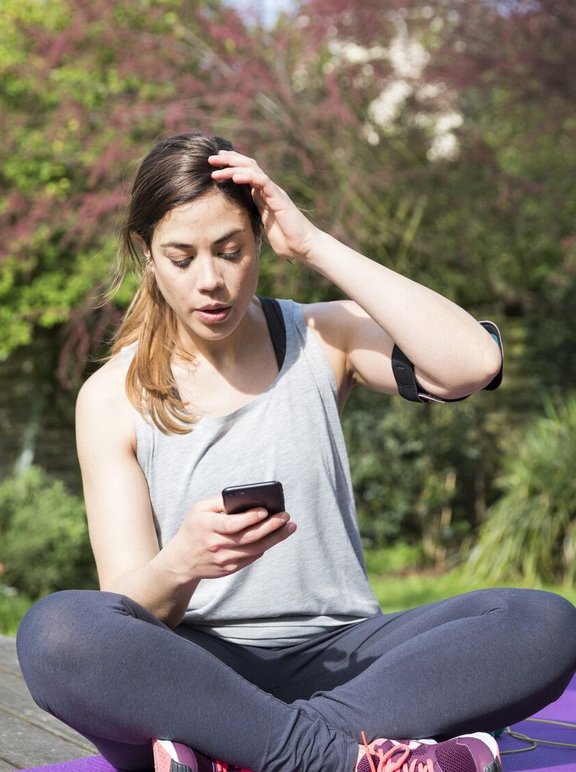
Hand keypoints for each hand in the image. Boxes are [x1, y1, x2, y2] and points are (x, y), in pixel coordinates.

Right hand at [167, 495, 296, 581]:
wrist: (182, 561)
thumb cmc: (194, 529)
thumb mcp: (199, 509)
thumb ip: (220, 502)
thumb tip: (246, 497)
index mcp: (207, 527)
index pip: (232, 524)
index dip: (250, 518)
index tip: (265, 511)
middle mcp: (216, 545)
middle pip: (249, 538)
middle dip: (271, 527)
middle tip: (286, 517)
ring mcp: (224, 560)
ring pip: (255, 549)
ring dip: (275, 538)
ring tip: (289, 527)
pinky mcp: (230, 569)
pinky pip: (252, 557)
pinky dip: (265, 546)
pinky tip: (275, 537)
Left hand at [209, 150, 317, 261]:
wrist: (304, 246)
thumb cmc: (286, 242)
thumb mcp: (262, 229)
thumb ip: (251, 222)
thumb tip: (235, 229)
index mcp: (262, 196)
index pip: (245, 173)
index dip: (230, 166)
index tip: (214, 165)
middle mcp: (268, 190)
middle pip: (247, 166)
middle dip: (228, 160)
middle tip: (211, 158)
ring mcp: (274, 192)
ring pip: (253, 169)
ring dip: (233, 166)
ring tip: (217, 165)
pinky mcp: (279, 198)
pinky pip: (262, 181)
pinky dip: (248, 176)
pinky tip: (235, 177)